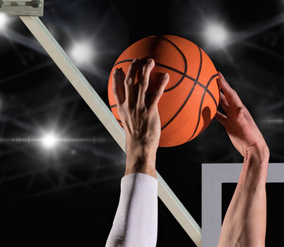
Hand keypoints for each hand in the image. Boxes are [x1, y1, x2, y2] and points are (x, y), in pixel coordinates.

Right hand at [112, 58, 168, 173]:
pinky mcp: (150, 111)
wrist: (140, 149)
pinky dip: (161, 84)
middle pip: (129, 82)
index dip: (116, 78)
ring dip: (146, 70)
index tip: (118, 69)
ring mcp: (139, 108)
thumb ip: (131, 117)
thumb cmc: (137, 141)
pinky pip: (156, 94)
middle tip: (137, 60)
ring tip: (151, 61)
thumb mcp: (129, 127)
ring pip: (141, 84)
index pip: (116, 90)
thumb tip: (136, 115)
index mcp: (122, 109)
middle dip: (132, 68)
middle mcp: (129, 106)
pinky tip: (166, 76)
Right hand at [215, 73, 267, 161]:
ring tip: (209, 90)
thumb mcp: (245, 127)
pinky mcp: (229, 125)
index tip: (218, 75)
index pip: (231, 94)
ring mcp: (232, 118)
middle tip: (213, 76)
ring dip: (217, 97)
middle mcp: (236, 111)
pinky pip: (220, 116)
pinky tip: (209, 109)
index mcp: (240, 109)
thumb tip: (239, 109)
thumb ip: (241, 118)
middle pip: (226, 95)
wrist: (252, 148)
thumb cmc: (250, 137)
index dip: (224, 85)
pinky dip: (214, 111)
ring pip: (223, 104)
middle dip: (220, 86)